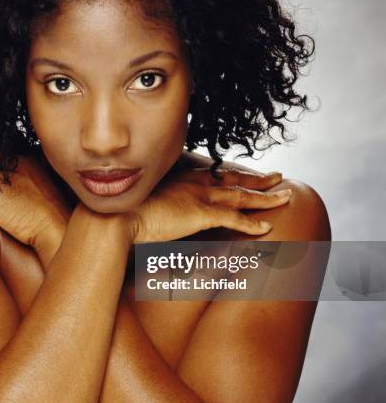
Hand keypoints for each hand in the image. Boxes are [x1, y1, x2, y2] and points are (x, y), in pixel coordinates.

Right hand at [129, 167, 289, 242]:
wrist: (118, 218)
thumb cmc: (126, 215)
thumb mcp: (146, 206)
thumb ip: (160, 209)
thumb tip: (162, 218)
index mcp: (181, 180)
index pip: (214, 175)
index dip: (233, 175)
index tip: (245, 174)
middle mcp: (193, 184)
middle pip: (234, 179)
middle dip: (258, 179)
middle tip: (277, 176)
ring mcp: (199, 197)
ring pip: (242, 195)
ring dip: (266, 197)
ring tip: (286, 196)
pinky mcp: (201, 213)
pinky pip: (234, 219)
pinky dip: (252, 224)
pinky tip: (268, 227)